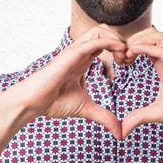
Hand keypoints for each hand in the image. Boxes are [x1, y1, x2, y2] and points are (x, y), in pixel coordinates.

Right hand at [10, 24, 128, 139]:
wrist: (33, 103)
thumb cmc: (53, 102)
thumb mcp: (86, 109)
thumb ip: (104, 117)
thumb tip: (120, 133)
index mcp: (84, 60)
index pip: (106, 42)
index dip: (121, 49)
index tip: (129, 65)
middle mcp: (80, 52)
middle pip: (105, 30)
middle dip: (122, 40)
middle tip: (128, 59)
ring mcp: (75, 51)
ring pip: (100, 29)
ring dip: (117, 39)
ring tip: (124, 56)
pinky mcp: (71, 54)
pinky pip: (93, 41)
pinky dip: (110, 42)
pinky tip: (119, 54)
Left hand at [120, 27, 162, 138]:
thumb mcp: (158, 113)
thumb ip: (139, 117)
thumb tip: (121, 130)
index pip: (144, 45)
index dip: (129, 49)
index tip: (120, 62)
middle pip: (149, 34)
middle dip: (131, 40)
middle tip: (121, 57)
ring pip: (157, 35)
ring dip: (138, 40)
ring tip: (127, 55)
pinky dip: (147, 47)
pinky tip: (134, 52)